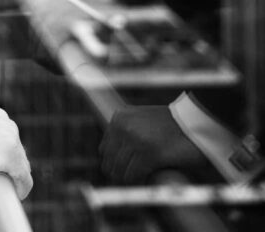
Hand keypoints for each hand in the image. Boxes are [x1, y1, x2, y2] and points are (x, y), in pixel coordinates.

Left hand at [99, 105, 217, 183]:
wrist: (196, 122)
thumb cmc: (173, 125)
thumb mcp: (142, 121)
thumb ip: (127, 133)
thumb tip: (114, 160)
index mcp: (119, 117)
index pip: (105, 149)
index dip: (114, 164)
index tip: (123, 173)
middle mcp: (123, 126)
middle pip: (109, 161)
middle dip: (118, 174)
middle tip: (131, 182)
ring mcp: (135, 139)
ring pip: (120, 170)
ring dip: (129, 179)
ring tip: (140, 183)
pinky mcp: (149, 153)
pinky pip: (134, 175)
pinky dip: (139, 182)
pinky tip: (147, 181)